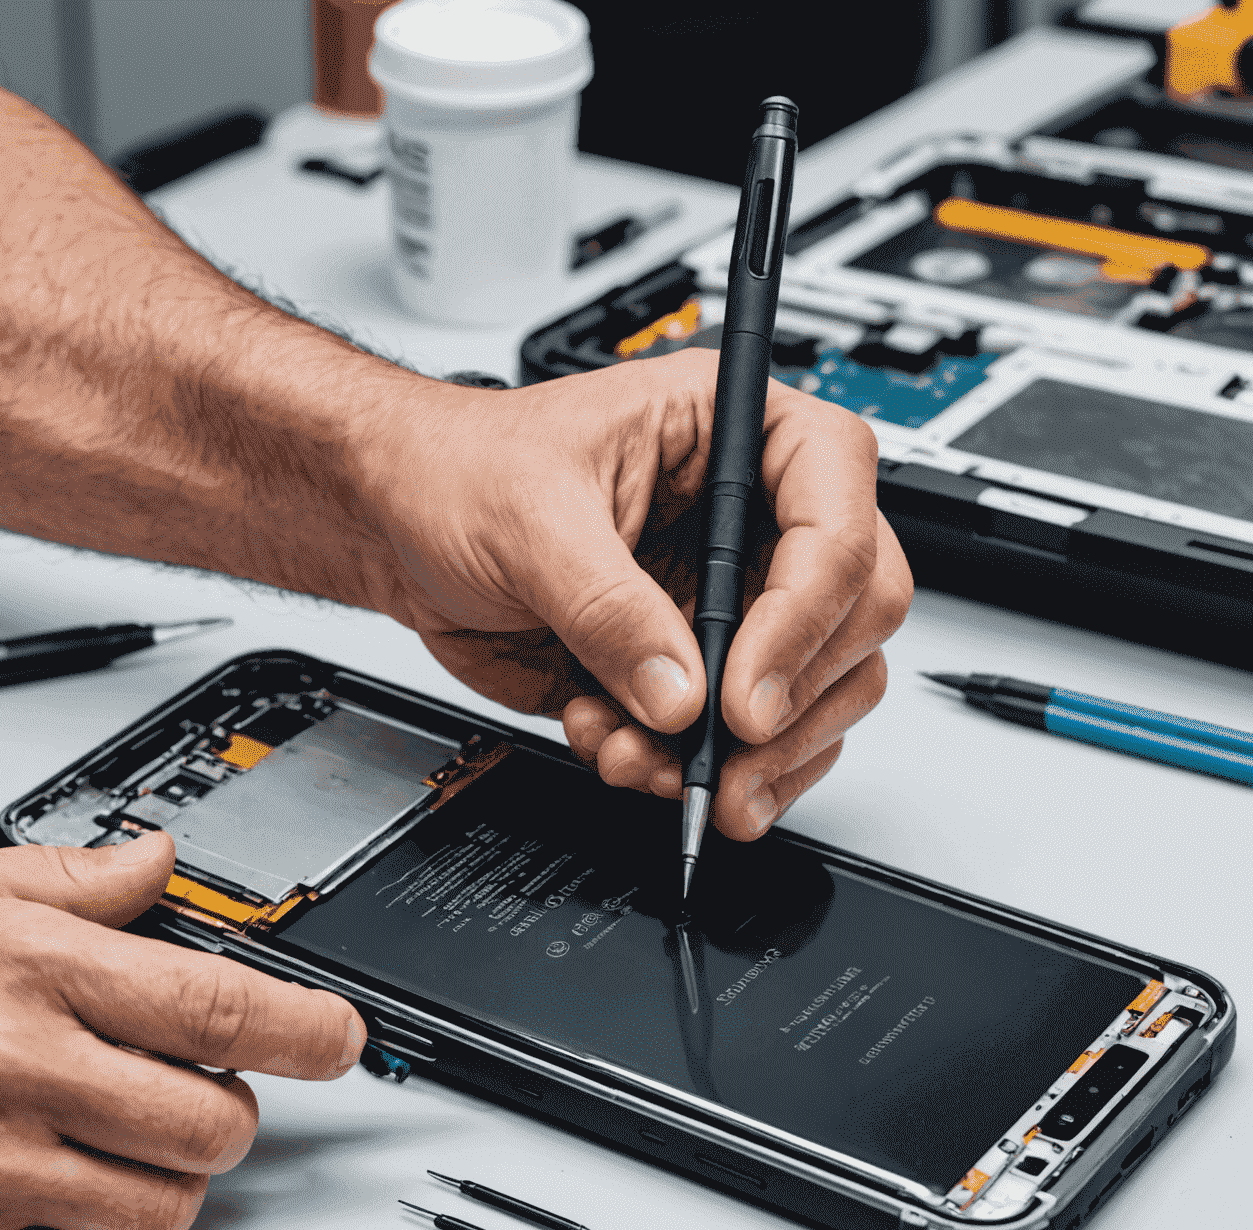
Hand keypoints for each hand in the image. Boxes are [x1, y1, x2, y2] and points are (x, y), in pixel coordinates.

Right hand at [0, 834, 360, 1229]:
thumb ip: (68, 877)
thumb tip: (159, 862)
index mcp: (26, 977)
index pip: (214, 1006)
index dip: (306, 1026)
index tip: (341, 1037)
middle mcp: (16, 1081)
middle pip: (213, 1122)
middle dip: (230, 1106)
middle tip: (195, 1086)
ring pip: (169, 1206)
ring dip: (174, 1175)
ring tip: (123, 1137)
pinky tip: (75, 1195)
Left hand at [368, 352, 911, 838]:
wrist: (399, 527)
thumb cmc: (459, 471)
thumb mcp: (531, 520)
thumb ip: (609, 608)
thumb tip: (679, 693)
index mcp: (736, 438)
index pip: (840, 515)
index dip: (810, 610)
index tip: (745, 690)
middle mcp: (750, 522)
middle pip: (853, 618)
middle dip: (791, 703)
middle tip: (723, 751)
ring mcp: (727, 602)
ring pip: (810, 696)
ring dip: (741, 756)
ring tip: (646, 760)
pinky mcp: (690, 670)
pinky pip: (737, 742)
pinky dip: (684, 769)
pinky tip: (617, 750)